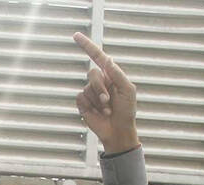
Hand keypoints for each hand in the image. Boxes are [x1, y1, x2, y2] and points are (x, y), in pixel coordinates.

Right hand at [73, 32, 138, 153]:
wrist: (118, 130)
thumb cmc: (127, 110)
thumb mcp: (127, 89)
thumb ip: (117, 74)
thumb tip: (107, 59)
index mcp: (111, 74)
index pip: (97, 57)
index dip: (87, 46)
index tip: (75, 36)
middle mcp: (99, 81)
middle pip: (92, 74)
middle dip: (100, 87)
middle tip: (108, 100)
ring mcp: (90, 93)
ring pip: (87, 87)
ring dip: (98, 100)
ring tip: (106, 110)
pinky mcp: (83, 104)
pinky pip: (81, 98)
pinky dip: (90, 106)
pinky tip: (97, 113)